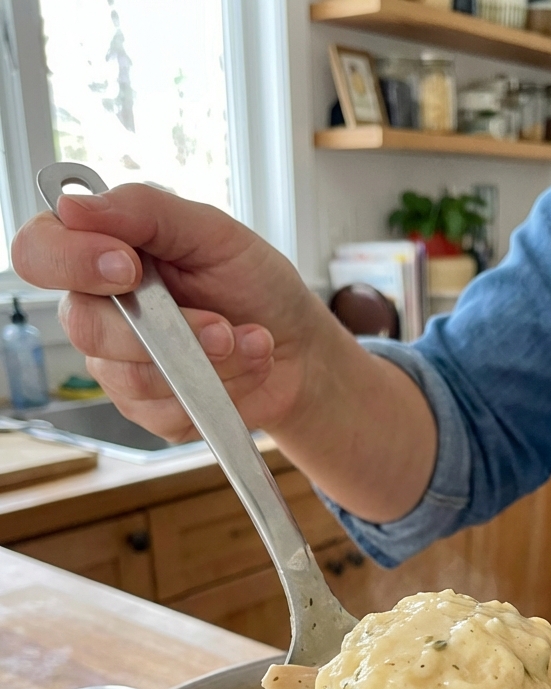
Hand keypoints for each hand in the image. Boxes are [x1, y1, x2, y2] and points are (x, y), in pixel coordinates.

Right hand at [11, 183, 436, 520]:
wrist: (300, 349)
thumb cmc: (254, 284)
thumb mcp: (212, 232)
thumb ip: (146, 211)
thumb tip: (77, 203)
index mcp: (100, 254)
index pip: (39, 252)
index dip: (71, 261)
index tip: (129, 266)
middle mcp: (99, 312)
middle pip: (85, 327)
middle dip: (168, 329)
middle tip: (222, 324)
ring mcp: (120, 368)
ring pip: (131, 379)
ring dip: (206, 363)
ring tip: (249, 341)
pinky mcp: (150, 412)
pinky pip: (165, 413)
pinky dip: (218, 391)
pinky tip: (245, 368)